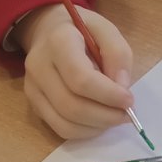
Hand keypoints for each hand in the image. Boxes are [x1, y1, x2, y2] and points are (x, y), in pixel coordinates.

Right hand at [20, 4, 135, 141]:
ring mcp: (32, 88)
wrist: (47, 31)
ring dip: (96, 127)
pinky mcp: (33, 104)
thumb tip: (122, 88)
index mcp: (58, 42)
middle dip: (104, 116)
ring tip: (114, 117)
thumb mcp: (106, 30)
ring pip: (64, 123)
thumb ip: (118, 54)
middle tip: (126, 114)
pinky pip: (59, 128)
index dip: (107, 94)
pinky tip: (98, 121)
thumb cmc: (82, 30)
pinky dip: (84, 131)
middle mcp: (39, 66)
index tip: (129, 100)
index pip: (80, 78)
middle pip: (71, 105)